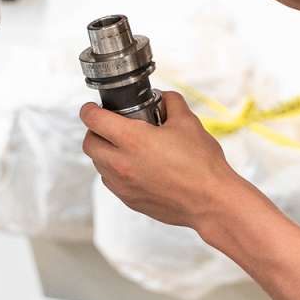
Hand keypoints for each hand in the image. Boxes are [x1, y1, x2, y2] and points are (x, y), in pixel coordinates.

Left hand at [79, 91, 250, 229]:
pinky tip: (134, 167)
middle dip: (94, 131)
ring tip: (123, 147)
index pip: (94, 120)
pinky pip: (111, 182)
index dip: (89, 110)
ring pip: (98, 165)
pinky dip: (114, 171)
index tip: (91, 108)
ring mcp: (123, 185)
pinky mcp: (129, 200)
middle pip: (89, 144)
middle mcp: (122, 164)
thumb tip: (163, 97)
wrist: (210, 201)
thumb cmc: (201, 164)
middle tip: (107, 126)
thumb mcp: (188, 123)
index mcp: (133, 140)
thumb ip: (172, 103)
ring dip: (104, 152)